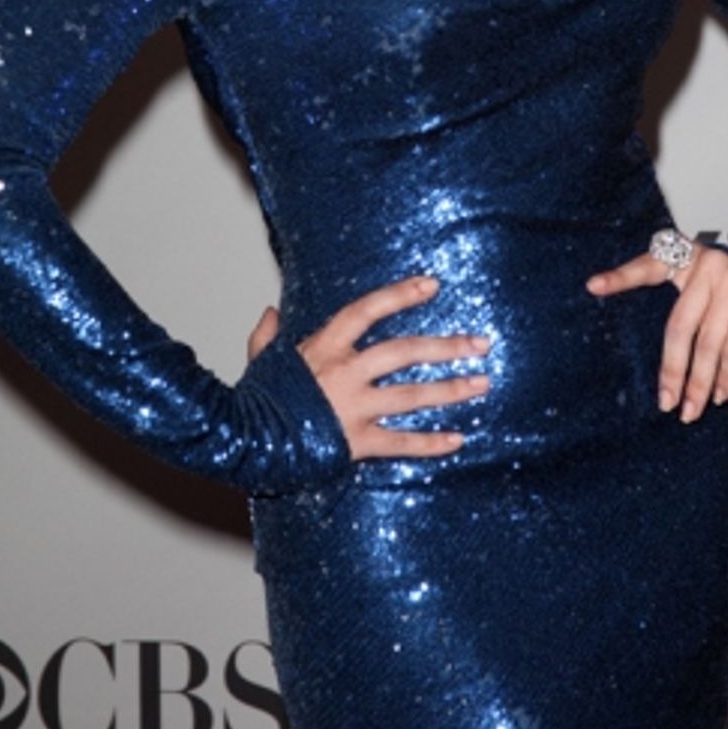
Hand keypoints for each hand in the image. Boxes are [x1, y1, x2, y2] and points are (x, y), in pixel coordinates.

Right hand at [246, 276, 490, 459]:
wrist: (245, 443)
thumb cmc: (254, 399)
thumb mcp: (260, 359)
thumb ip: (267, 336)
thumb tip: (269, 313)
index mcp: (325, 346)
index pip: (368, 310)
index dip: (401, 295)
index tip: (432, 285)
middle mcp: (345, 373)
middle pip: (404, 353)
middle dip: (446, 347)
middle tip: (480, 344)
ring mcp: (354, 408)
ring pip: (412, 396)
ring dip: (450, 390)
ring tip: (482, 384)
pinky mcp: (356, 443)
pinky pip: (401, 443)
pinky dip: (430, 443)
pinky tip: (457, 440)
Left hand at [586, 243, 727, 422]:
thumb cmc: (725, 292)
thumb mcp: (695, 287)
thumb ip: (675, 307)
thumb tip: (649, 355)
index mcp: (684, 257)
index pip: (647, 266)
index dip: (620, 277)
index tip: (593, 286)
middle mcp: (709, 264)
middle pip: (680, 326)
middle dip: (672, 370)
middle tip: (666, 402)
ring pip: (709, 345)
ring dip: (700, 384)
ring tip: (692, 408)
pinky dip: (726, 378)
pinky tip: (721, 394)